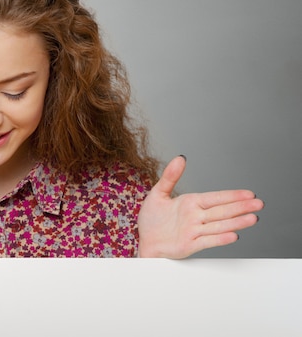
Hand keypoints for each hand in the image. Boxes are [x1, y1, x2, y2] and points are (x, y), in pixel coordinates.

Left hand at [137, 156, 263, 257]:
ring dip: (236, 222)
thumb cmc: (152, 219)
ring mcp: (194, 231)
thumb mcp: (158, 193)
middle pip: (222, 211)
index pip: (215, 198)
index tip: (249, 193)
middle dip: (241, 207)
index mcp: (191, 203)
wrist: (143, 240)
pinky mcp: (190, 245)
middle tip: (259, 204)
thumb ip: (170, 177)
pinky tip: (233, 235)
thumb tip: (180, 158)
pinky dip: (220, 239)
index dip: (232, 195)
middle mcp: (196, 217)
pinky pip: (207, 241)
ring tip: (253, 218)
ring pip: (219, 226)